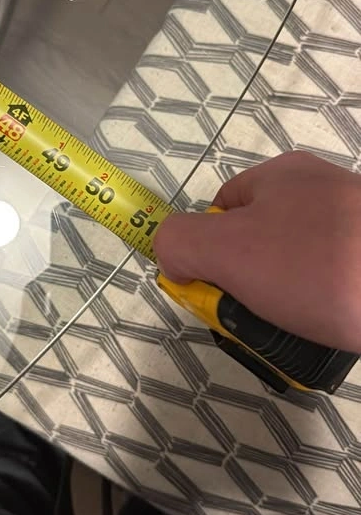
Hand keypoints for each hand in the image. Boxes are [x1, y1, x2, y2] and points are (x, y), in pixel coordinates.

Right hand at [153, 152, 360, 350]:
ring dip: (288, 307)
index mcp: (282, 177)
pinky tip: (330, 335)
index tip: (217, 295)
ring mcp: (354, 230)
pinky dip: (327, 316)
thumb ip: (183, 243)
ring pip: (299, 273)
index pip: (220, 211)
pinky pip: (336, 291)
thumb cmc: (322, 265)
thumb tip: (172, 255)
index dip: (207, 255)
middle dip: (251, 287)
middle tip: (260, 320)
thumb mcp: (231, 250)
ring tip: (296, 337)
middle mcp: (321, 194)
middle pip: (260, 243)